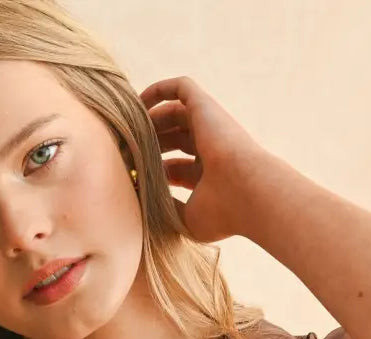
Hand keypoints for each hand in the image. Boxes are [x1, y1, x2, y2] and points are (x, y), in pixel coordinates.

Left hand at [138, 75, 267, 244]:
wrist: (247, 192)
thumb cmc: (221, 213)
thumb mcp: (187, 218)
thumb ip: (166, 209)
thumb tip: (142, 201)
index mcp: (209, 176)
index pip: (176, 169)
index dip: (153, 171)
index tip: (132, 179)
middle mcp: (211, 149)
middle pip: (173, 140)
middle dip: (148, 146)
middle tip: (123, 154)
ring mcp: (210, 126)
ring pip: (175, 113)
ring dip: (149, 120)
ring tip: (123, 131)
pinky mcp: (206, 107)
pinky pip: (181, 87)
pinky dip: (159, 90)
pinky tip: (136, 101)